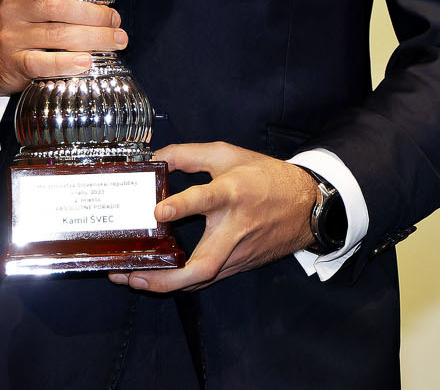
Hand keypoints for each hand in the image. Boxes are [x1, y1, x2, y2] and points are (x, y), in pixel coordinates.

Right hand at [0, 0, 152, 97]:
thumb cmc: (28, 17)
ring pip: (55, 34)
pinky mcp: (13, 62)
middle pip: (56, 5)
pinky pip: (40, 63)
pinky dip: (67, 63)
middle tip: (116, 22)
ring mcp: (11, 34)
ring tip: (116, 40)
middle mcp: (14, 4)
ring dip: (93, 38)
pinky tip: (87, 62)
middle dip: (95, 14)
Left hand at [110, 142, 320, 291]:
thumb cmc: (268, 178)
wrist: (307, 206)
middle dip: (167, 278)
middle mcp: (235, 228)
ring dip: (165, 285)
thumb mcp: (230, 155)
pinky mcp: (239, 265)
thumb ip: (189, 155)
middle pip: (203, 264)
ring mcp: (238, 252)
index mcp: (234, 193)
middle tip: (134, 275)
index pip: (207, 200)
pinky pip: (207, 277)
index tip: (159, 211)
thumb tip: (155, 159)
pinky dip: (181, 280)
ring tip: (132, 279)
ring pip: (201, 278)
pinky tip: (158, 277)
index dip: (182, 206)